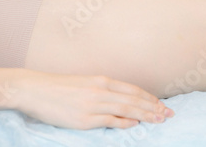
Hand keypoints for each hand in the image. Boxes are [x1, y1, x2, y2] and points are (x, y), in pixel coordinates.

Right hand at [14, 71, 174, 129]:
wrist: (35, 89)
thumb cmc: (59, 87)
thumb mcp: (84, 83)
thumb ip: (102, 91)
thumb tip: (120, 103)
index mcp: (101, 80)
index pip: (133, 90)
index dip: (149, 98)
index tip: (162, 104)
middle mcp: (101, 90)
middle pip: (134, 99)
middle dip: (154, 107)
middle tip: (170, 114)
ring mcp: (93, 104)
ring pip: (126, 109)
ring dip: (146, 115)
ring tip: (159, 120)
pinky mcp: (84, 119)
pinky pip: (110, 121)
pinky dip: (125, 123)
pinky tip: (136, 124)